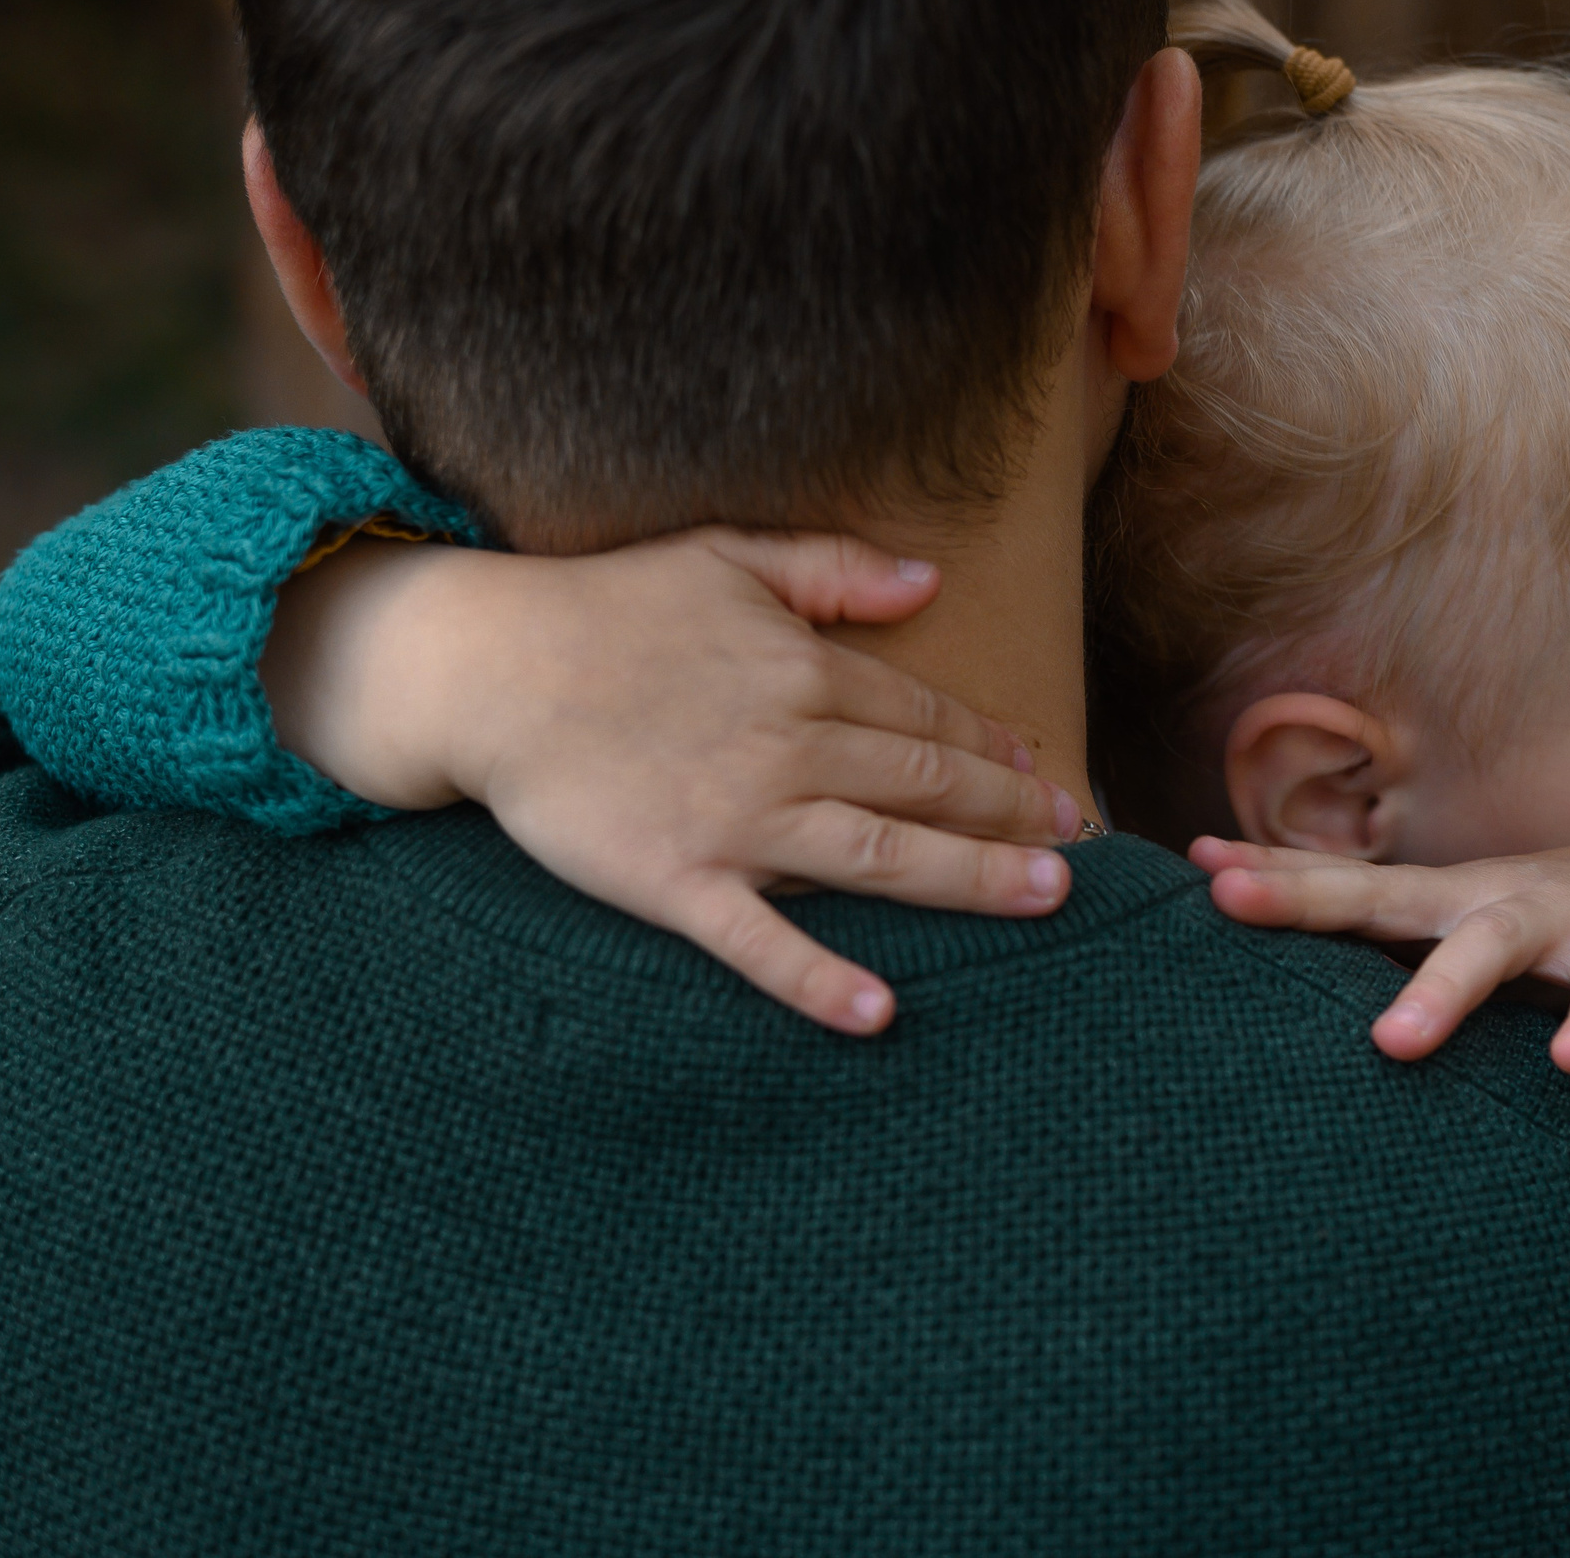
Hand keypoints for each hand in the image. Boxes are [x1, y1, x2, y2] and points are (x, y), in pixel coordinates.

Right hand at [263, 529, 1082, 1034]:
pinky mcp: (678, 880)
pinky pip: (760, 939)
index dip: (995, 745)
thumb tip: (930, 579)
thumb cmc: (606, 608)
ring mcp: (738, 819)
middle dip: (1014, 815)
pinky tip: (878, 1011)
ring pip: (880, 854)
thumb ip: (832, 567)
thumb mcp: (726, 557)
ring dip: (970, 880)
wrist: (487, 667)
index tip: (1044, 774)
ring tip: (1045, 897)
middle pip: (928, 784)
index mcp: (804, 670)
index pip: (927, 715)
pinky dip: (818, 977)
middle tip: (1081, 845)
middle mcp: (789, 746)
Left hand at [1191, 838, 1569, 1070]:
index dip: (1268, 875)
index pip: (1338, 886)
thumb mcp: (1464, 931)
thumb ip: (1392, 947)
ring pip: (1486, 947)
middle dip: (1303, 896)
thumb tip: (1287, 972)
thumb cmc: (1551, 926)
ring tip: (1394, 1043)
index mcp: (1436, 901)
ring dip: (1441, 990)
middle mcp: (1481, 899)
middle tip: (1227, 897)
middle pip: (1381, 893)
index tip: (1193, 868)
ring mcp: (1554, 918)